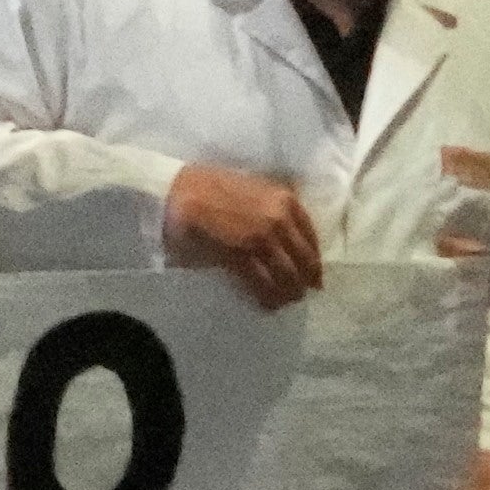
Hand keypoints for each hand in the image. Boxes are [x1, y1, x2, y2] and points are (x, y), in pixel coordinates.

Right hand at [157, 159, 328, 304]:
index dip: (313, 259)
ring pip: (287, 275)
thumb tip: (284, 237)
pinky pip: (263, 283)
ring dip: (288, 292)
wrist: (176, 190)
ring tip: (283, 301)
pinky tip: (266, 303)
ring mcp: (262, 238)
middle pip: (304, 259)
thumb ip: (271, 207)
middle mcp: (279, 218)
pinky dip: (268, 296)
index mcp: (284, 199)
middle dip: (305, 280)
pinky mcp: (242, 255)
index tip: (313, 273)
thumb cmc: (208, 186)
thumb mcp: (252, 187)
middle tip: (300, 293)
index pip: (312, 236)